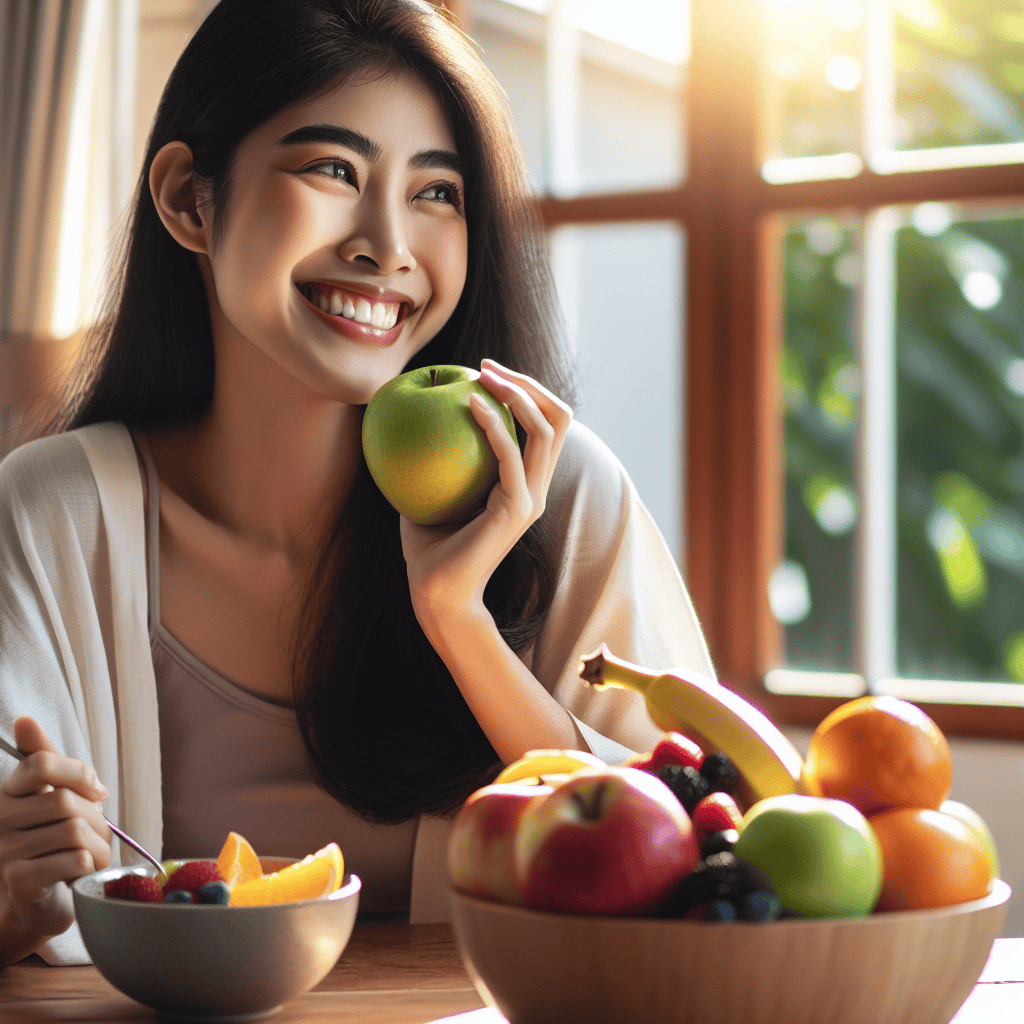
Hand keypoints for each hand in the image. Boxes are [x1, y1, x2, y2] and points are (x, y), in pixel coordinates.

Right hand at [0, 717, 111, 941]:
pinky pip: (73, 859)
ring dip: (98, 846)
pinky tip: (83, 873)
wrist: (34, 906)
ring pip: (74, 831)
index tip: (96, 793)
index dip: (78, 774)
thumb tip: (24, 721)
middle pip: (65, 800)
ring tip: (92, 857)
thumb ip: (46, 763)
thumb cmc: (50, 847)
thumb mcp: (51, 800)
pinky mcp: (18, 880)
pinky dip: (90, 865)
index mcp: (7, 794)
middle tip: (97, 835)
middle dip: (96, 819)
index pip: (40, 763)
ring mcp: (4, 851)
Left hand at [400, 357, 572, 620]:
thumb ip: (436, 458)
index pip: (543, 424)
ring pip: (547, 430)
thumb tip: (414, 416)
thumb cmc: (427, 548)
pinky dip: (494, 424)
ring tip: (482, 375)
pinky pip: (511, 456)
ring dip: (518, 394)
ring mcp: (530, 498)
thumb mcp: (431, 491)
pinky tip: (467, 403)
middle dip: (528, 383)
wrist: (435, 594)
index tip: (483, 372)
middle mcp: (535, 487)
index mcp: (524, 483)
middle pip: (557, 418)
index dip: (523, 391)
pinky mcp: (516, 509)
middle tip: (486, 366)